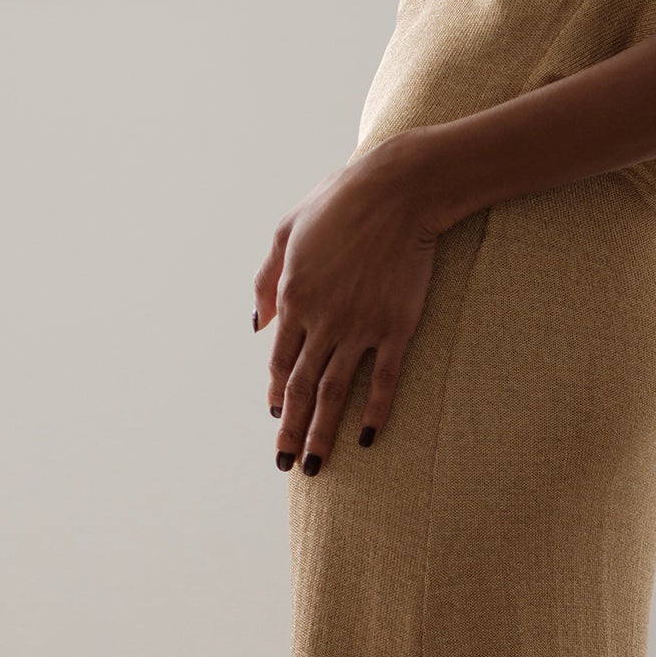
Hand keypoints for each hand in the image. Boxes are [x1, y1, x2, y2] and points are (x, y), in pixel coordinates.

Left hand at [252, 135, 448, 473]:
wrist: (397, 191)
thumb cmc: (339, 202)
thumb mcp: (286, 232)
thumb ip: (266, 280)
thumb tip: (258, 325)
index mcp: (293, 298)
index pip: (280, 361)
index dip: (276, 395)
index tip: (276, 419)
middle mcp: (323, 320)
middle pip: (302, 388)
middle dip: (291, 431)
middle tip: (286, 465)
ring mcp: (360, 326)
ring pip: (335, 392)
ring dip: (323, 433)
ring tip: (315, 466)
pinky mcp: (396, 326)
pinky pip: (382, 379)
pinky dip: (374, 410)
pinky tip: (367, 437)